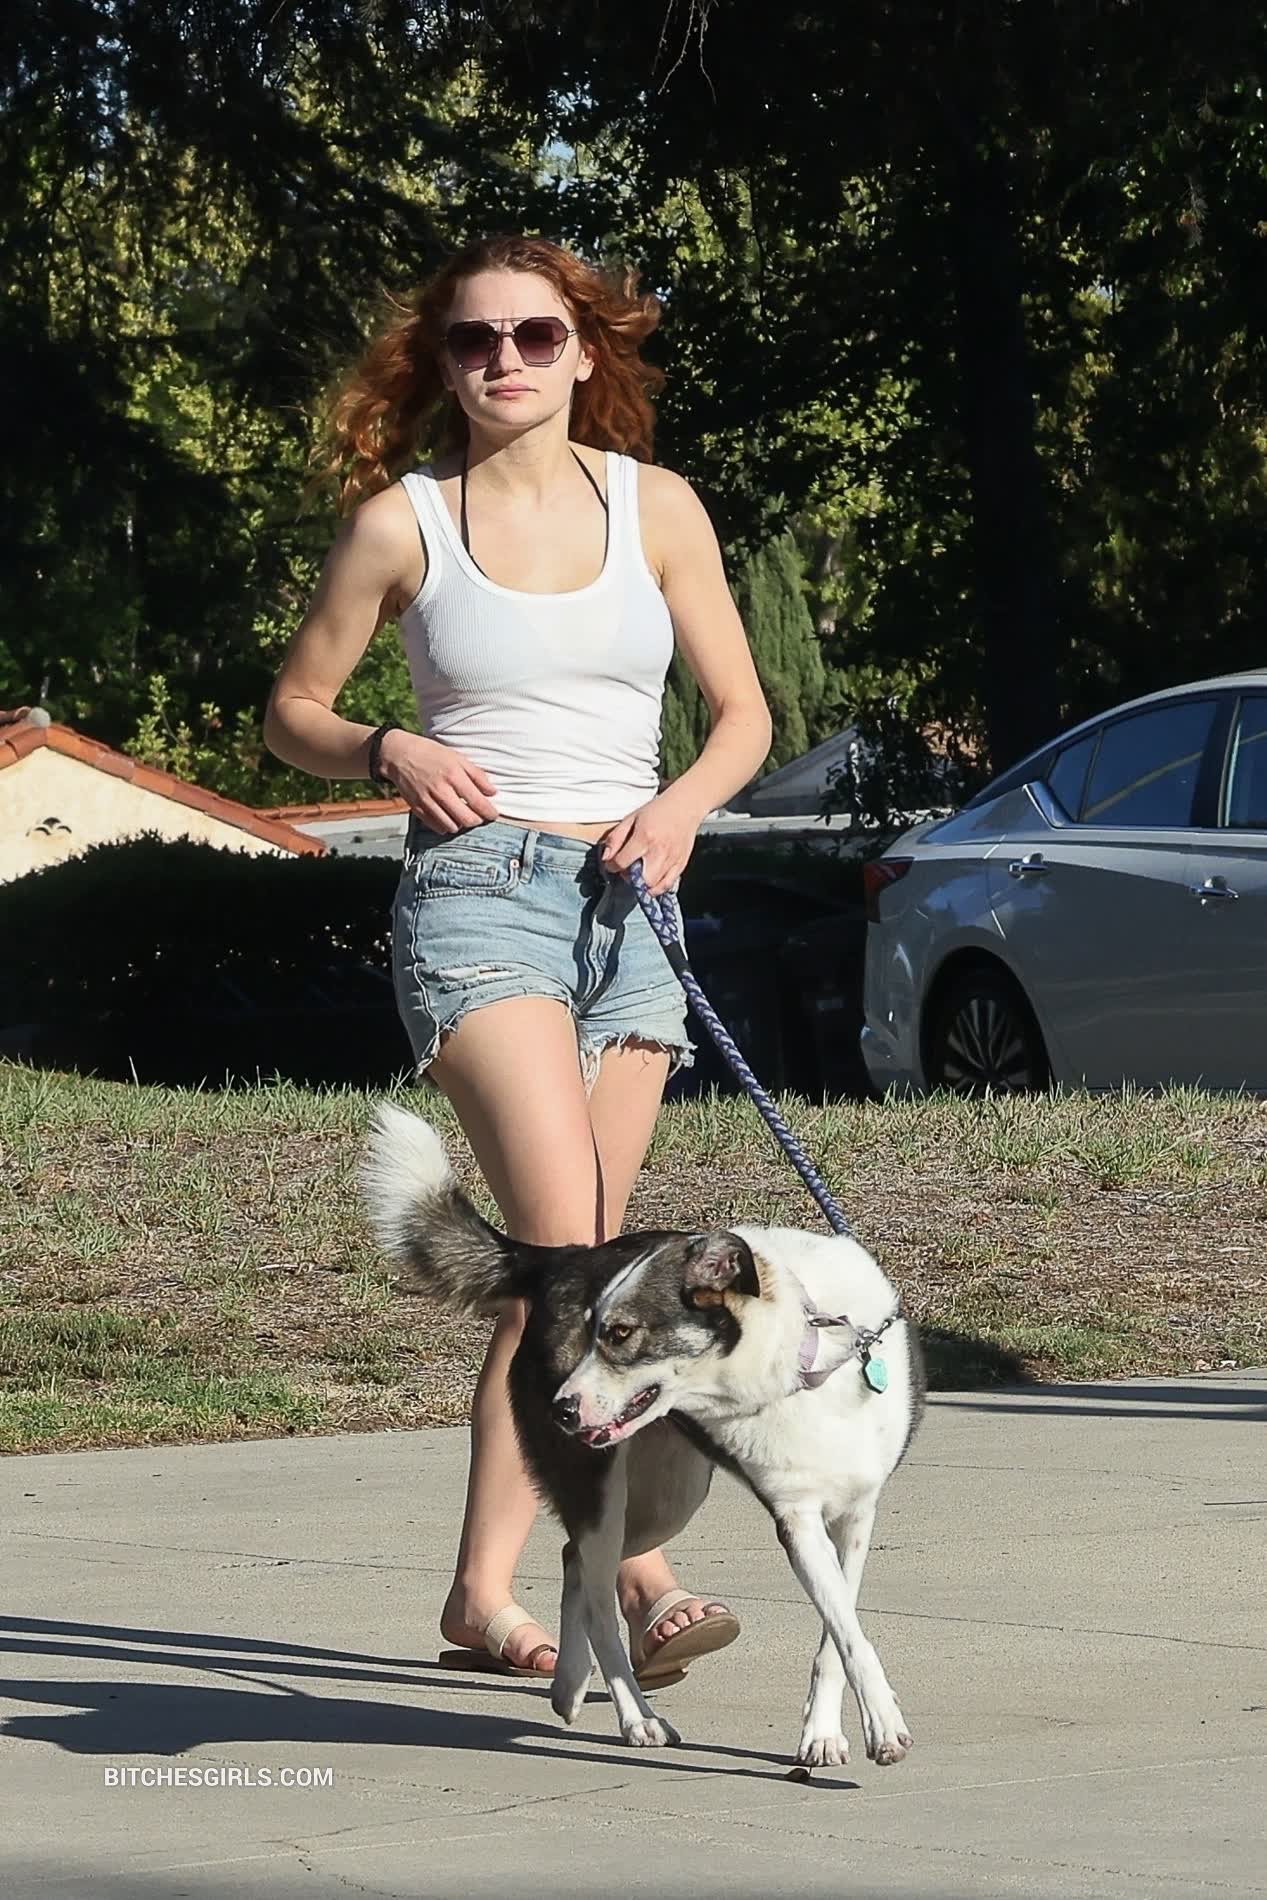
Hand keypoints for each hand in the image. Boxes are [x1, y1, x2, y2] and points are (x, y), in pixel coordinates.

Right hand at [379, 729, 498, 833]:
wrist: (400, 754)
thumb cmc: (431, 754)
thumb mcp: (457, 757)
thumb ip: (477, 775)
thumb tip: (492, 792)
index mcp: (453, 775)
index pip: (478, 802)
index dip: (490, 812)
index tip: (494, 814)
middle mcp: (440, 790)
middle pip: (466, 819)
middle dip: (477, 821)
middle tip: (479, 816)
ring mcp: (427, 801)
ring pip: (452, 826)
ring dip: (461, 824)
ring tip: (462, 815)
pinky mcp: (417, 808)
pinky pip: (436, 827)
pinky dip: (446, 825)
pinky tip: (448, 817)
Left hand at [600, 789, 702, 896]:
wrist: (685, 806)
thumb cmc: (657, 811)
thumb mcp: (631, 818)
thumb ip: (616, 838)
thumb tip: (606, 857)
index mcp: (644, 837)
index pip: (622, 862)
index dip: (612, 865)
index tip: (612, 864)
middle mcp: (659, 850)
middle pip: (639, 879)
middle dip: (629, 878)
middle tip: (627, 870)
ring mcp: (672, 859)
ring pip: (653, 885)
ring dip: (642, 884)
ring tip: (639, 874)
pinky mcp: (681, 864)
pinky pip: (667, 885)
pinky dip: (657, 888)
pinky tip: (651, 881)